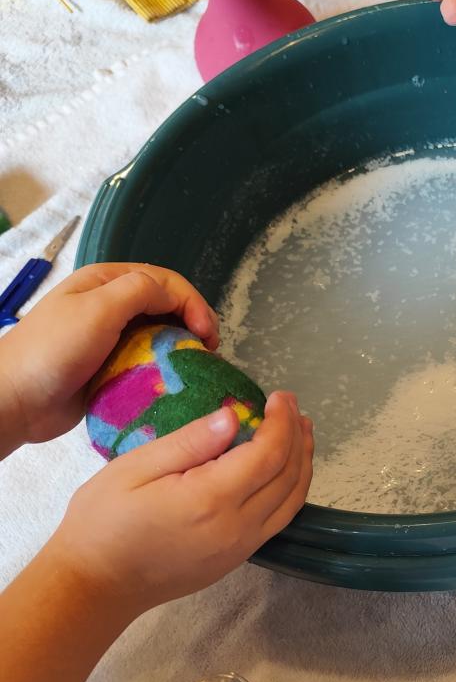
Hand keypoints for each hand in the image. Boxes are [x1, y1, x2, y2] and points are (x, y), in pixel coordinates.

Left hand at [0, 263, 219, 449]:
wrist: (15, 400)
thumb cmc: (53, 351)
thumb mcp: (98, 310)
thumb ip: (140, 291)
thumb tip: (175, 295)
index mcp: (105, 282)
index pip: (164, 281)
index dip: (192, 302)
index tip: (207, 334)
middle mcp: (109, 305)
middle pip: (165, 305)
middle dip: (192, 323)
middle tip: (209, 350)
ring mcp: (109, 337)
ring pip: (158, 334)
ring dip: (180, 347)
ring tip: (197, 366)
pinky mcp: (110, 367)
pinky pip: (146, 362)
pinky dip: (164, 369)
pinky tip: (174, 381)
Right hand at [48, 391, 312, 617]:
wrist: (96, 585)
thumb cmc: (103, 522)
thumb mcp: (134, 469)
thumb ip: (188, 442)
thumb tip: (231, 416)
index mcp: (211, 499)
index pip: (268, 454)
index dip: (281, 422)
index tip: (280, 396)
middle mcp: (237, 527)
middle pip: (288, 477)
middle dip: (297, 437)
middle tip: (292, 407)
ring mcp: (240, 548)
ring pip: (291, 502)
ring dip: (302, 464)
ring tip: (300, 433)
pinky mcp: (236, 559)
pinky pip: (278, 520)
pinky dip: (290, 490)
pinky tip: (283, 472)